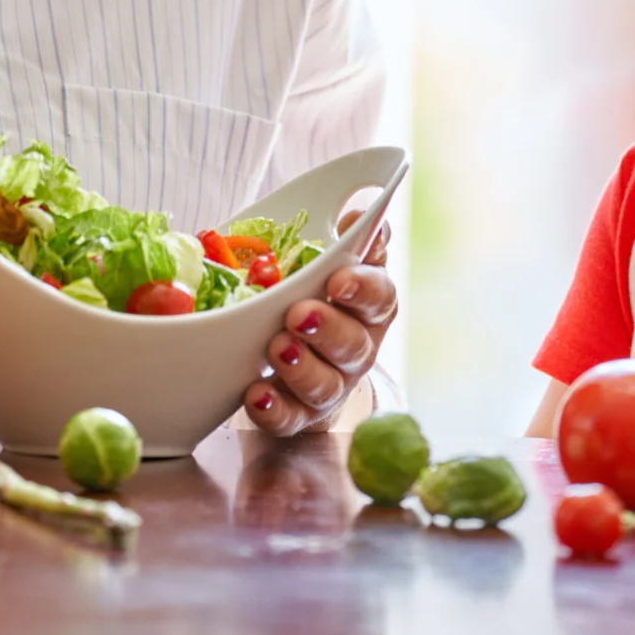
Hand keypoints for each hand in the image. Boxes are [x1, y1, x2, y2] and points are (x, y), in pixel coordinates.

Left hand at [245, 219, 394, 437]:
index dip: (361, 288)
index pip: (379, 296)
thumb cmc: (321, 299)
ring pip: (326, 385)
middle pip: (354, 345)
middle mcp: (357, 349)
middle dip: (327, 329)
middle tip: (298, 314)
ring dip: (300, 367)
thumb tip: (359, 215)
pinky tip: (255, 392)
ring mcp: (331, 386)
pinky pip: (291, 419)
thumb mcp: (335, 265)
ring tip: (275, 347)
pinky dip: (274, 408)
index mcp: (369, 307)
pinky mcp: (301, 415)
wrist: (308, 360)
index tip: (337, 279)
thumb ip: (349, 242)